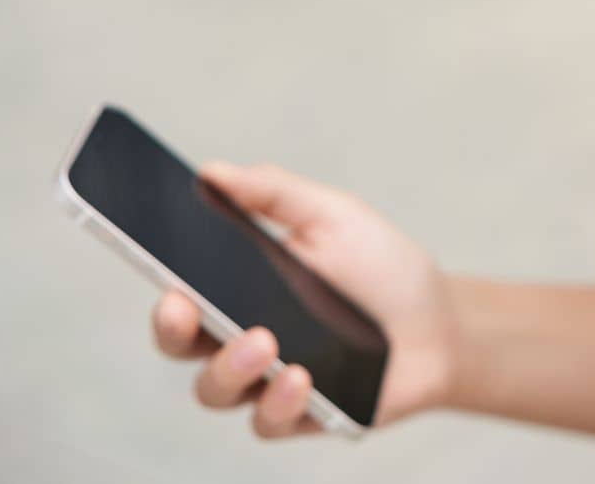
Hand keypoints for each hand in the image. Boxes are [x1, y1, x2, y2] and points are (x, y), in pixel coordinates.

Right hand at [150, 162, 461, 437]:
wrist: (440, 323)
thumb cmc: (380, 266)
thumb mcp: (332, 216)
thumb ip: (274, 194)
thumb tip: (213, 171)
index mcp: (237, 282)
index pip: (179, 283)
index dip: (158, 275)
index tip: (154, 262)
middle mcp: (239, 333)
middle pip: (178, 341)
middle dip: (170, 326)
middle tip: (184, 307)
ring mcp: (265, 379)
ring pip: (213, 389)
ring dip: (229, 366)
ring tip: (266, 341)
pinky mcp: (299, 416)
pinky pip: (266, 422)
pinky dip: (278, 402)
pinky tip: (302, 377)